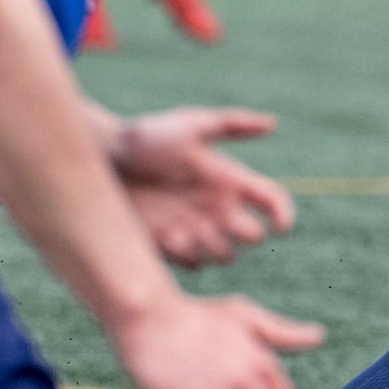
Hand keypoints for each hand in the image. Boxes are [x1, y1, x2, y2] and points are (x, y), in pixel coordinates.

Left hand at [102, 107, 295, 267]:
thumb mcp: (191, 125)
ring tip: (189, 231)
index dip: (283, 214)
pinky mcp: (172, 247)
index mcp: (230, 180)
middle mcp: (218, 208)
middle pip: (252, 236)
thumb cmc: (147, 137)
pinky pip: (193, 265)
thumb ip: (232, 123)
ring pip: (225, 256)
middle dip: (244, 235)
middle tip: (222, 224)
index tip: (280, 226)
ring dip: (214, 249)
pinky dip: (187, 256)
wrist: (105, 160)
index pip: (271, 201)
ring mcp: (197, 230)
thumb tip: (273, 123)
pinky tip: (169, 237)